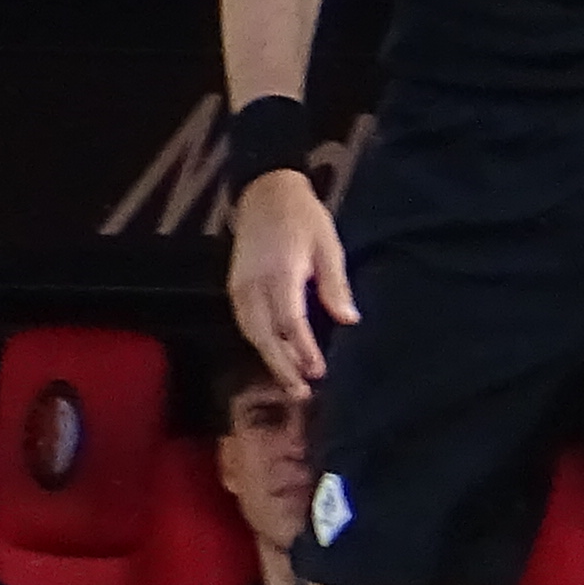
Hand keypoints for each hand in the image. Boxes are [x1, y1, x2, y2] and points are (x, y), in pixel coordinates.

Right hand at [227, 165, 352, 392]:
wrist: (265, 192)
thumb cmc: (303, 218)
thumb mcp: (328, 245)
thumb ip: (335, 284)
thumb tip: (348, 319)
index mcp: (281, 273)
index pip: (290, 320)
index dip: (302, 349)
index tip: (317, 371)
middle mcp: (254, 283)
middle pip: (265, 334)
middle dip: (282, 365)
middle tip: (301, 392)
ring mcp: (240, 285)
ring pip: (251, 331)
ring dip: (269, 358)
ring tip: (289, 382)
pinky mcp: (234, 285)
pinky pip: (244, 321)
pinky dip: (258, 342)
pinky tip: (274, 355)